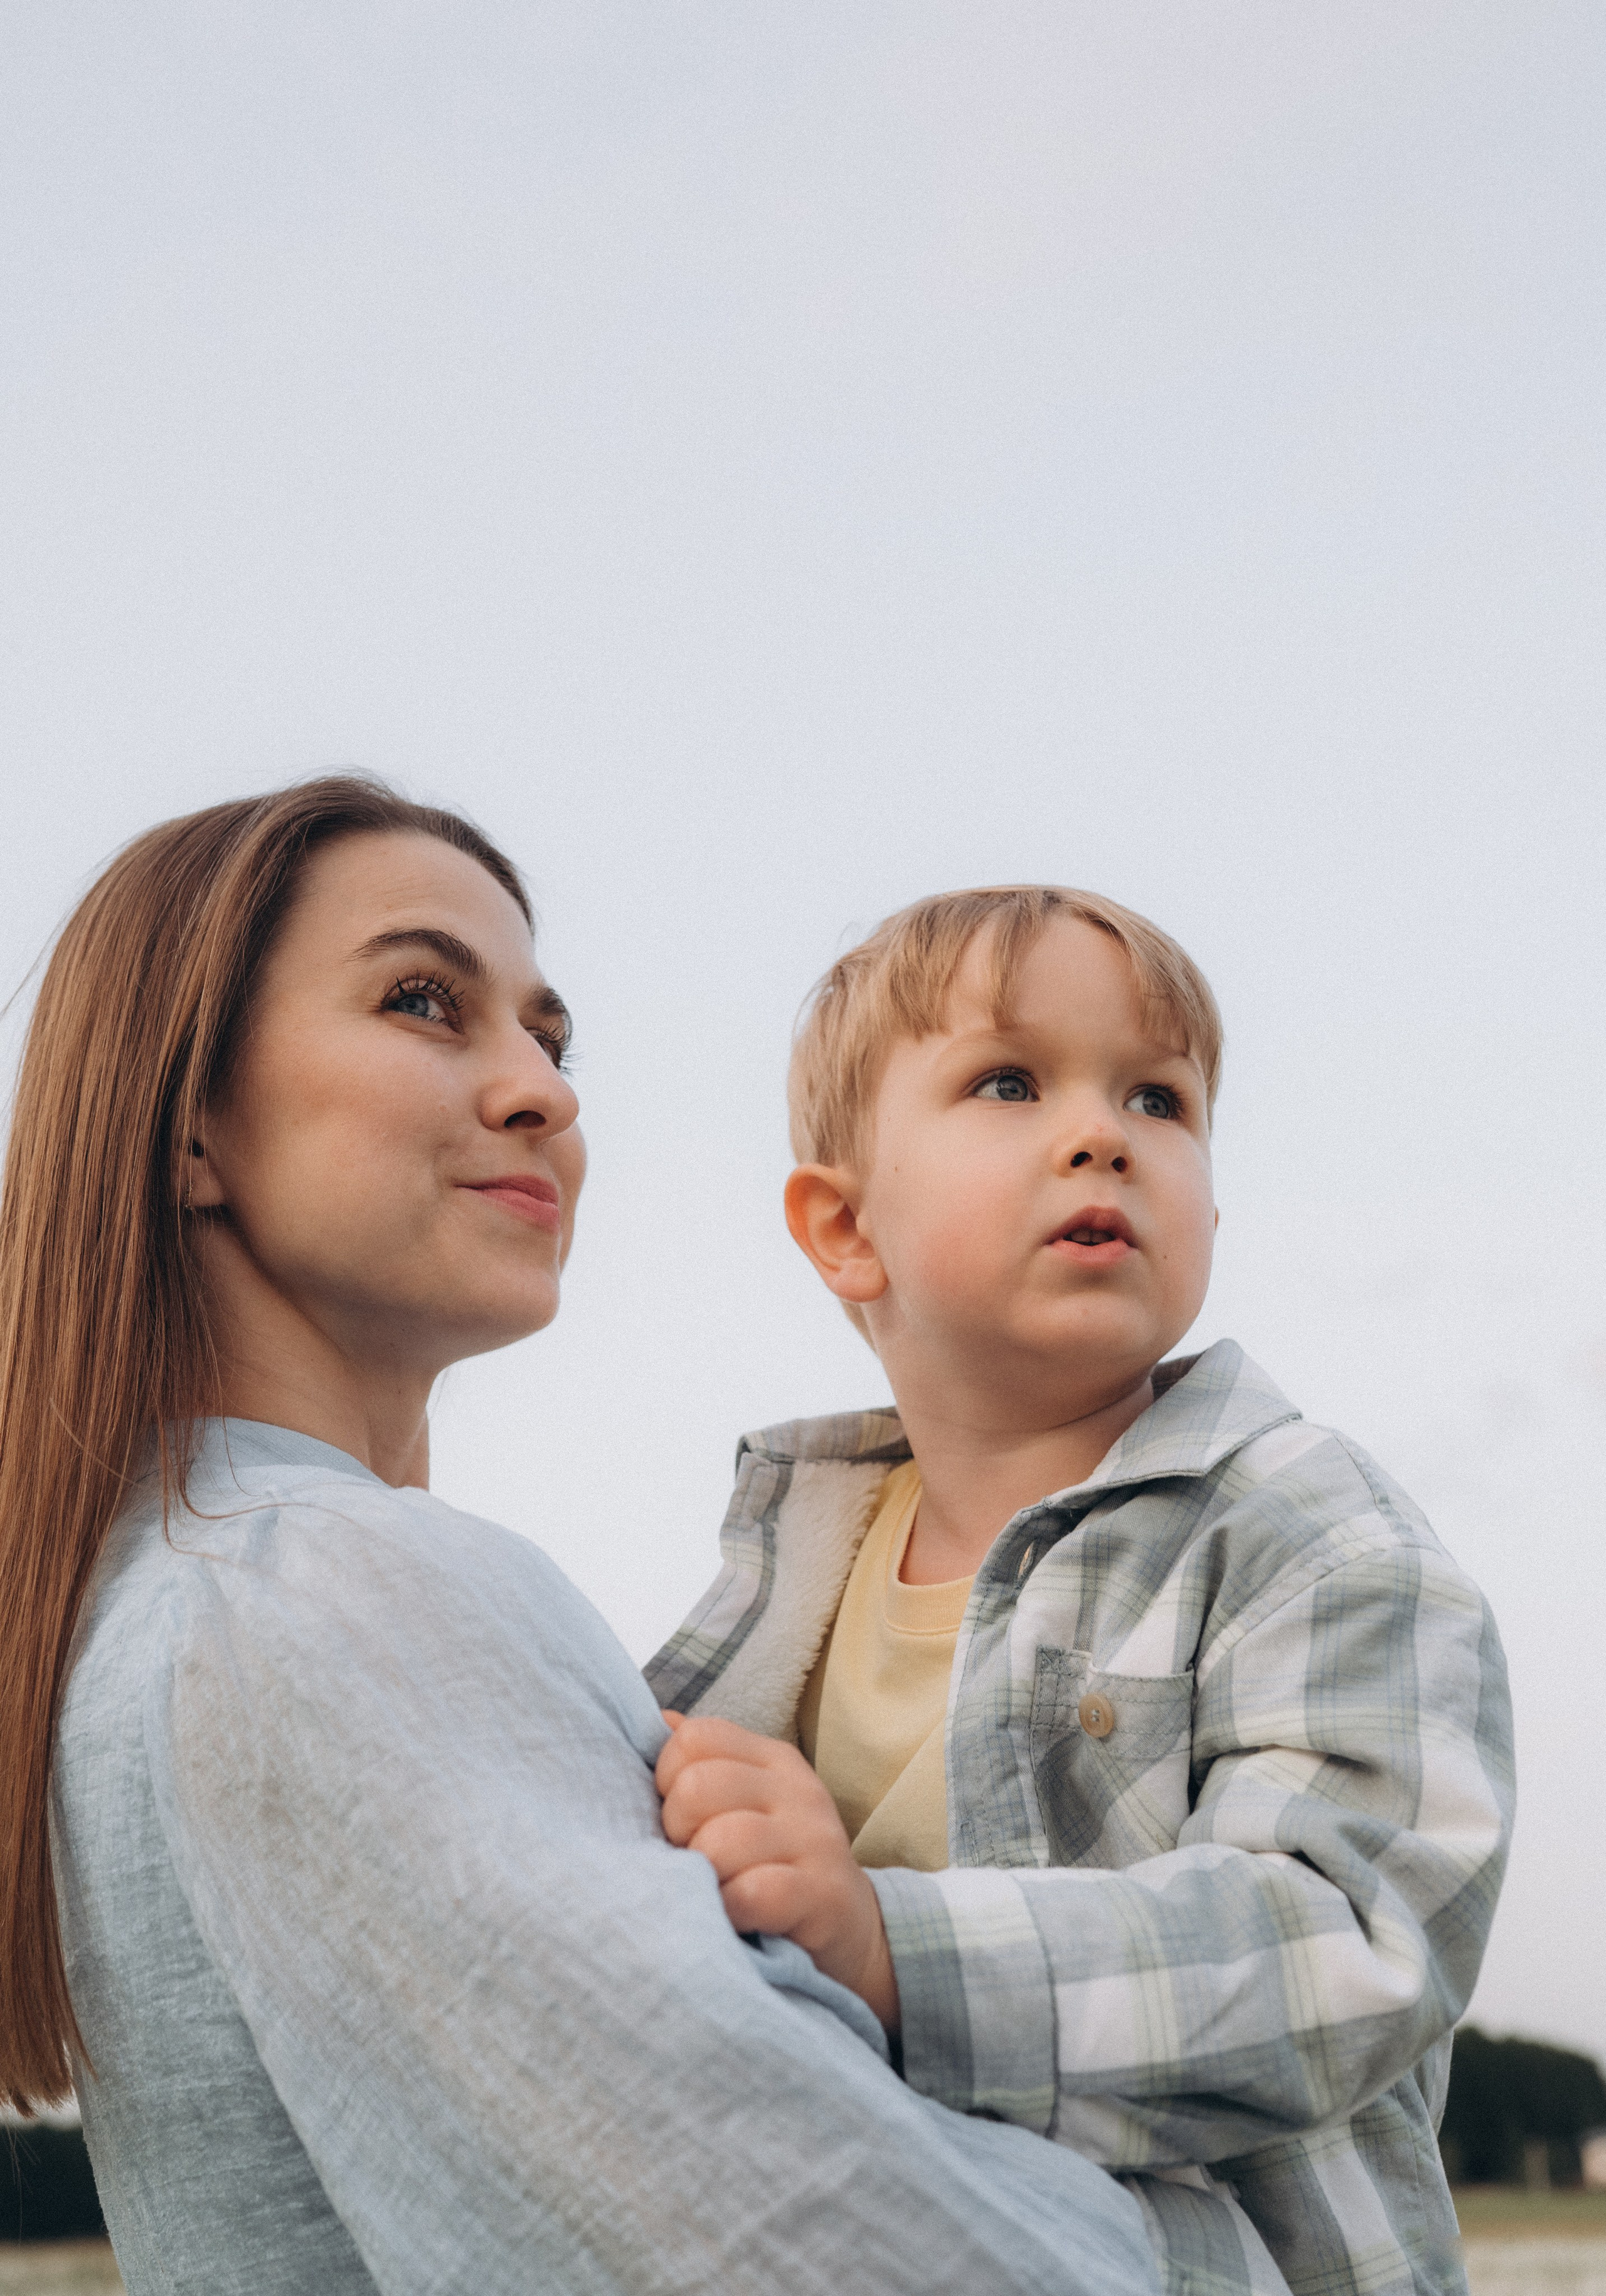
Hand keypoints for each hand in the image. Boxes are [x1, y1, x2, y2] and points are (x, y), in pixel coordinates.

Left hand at [656, 1713, 899, 2030]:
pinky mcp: (823, 1895)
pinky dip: (729, 1909)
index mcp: (771, 1759)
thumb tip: (658, 1722)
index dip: (667, 1778)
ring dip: (702, 1875)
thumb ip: (701, 1765)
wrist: (850, 1929)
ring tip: (711, 1891)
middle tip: (693, 1861)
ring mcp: (814, 1840)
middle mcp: (796, 1789)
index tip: (680, 1820)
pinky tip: (732, 1918)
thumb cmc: (774, 1865)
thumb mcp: (743, 1805)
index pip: (695, 1737)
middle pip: (698, 1786)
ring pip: (721, 1841)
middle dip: (677, 1831)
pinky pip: (754, 1892)